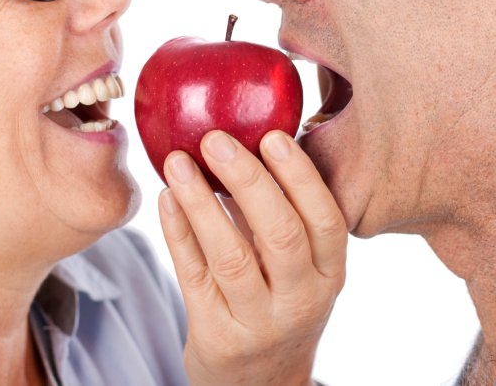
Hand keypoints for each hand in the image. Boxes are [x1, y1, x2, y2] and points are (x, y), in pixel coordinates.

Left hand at [158, 129, 346, 385]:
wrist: (260, 385)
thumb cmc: (279, 303)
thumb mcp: (301, 268)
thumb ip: (283, 213)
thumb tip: (249, 135)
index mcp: (330, 274)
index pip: (325, 219)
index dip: (300, 176)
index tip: (272, 135)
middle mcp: (301, 300)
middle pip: (280, 234)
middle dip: (247, 180)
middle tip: (215, 138)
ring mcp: (258, 322)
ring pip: (231, 256)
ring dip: (201, 202)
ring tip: (177, 161)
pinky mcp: (215, 335)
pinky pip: (193, 276)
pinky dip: (178, 232)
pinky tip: (166, 198)